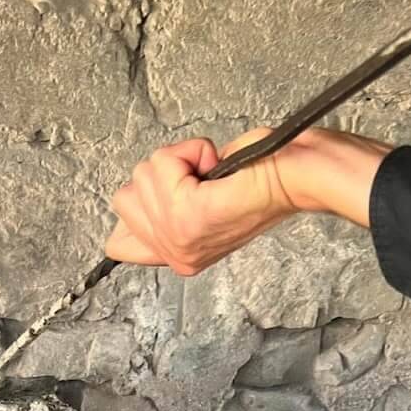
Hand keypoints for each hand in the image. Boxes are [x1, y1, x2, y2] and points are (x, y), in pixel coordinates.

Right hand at [105, 127, 391, 275]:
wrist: (295, 178)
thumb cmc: (260, 180)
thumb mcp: (194, 207)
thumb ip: (155, 222)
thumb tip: (115, 239)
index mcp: (177, 258)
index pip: (118, 244)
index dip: (146, 207)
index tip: (187, 198)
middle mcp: (176, 255)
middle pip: (125, 198)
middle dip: (163, 175)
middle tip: (207, 184)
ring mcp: (180, 238)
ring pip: (143, 176)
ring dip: (179, 162)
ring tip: (214, 177)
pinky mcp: (189, 215)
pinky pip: (162, 164)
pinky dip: (190, 152)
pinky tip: (216, 168)